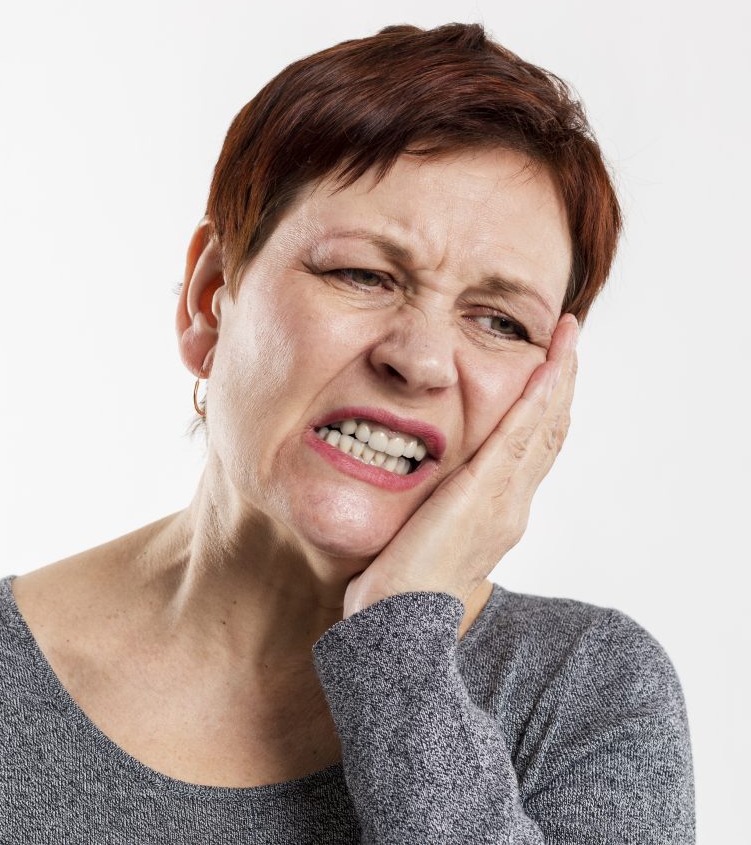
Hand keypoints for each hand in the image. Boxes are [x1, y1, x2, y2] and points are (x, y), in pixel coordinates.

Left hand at [342, 312, 581, 617]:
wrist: (398, 631)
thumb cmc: (396, 594)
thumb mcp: (419, 538)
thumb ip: (427, 512)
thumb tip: (416, 494)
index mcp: (496, 514)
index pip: (530, 448)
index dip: (543, 404)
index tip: (548, 365)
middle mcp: (510, 507)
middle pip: (549, 431)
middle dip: (561, 379)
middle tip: (568, 333)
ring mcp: (502, 504)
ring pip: (543, 428)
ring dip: (557, 377)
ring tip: (566, 334)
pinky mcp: (482, 500)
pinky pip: (517, 441)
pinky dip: (535, 402)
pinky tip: (543, 370)